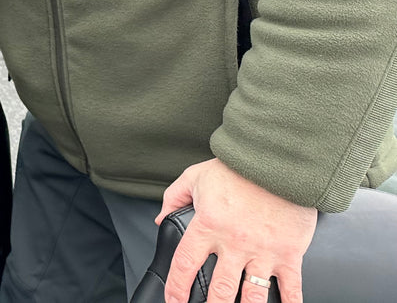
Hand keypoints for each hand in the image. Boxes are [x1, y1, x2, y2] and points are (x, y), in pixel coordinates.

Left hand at [158, 157, 315, 302]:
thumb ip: (174, 198)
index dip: (177, 287)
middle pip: (220, 288)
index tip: (173, 301)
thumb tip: (160, 218)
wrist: (278, 162)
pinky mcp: (289, 254)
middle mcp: (234, 243)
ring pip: (252, 295)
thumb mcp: (195, 177)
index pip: (186, 263)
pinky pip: (291, 288)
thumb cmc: (237, 169)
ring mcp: (262, 251)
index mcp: (208, 225)